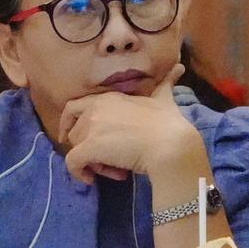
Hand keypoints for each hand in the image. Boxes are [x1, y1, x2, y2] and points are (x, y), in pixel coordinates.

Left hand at [55, 63, 200, 184]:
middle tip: (108, 159)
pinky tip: (91, 180)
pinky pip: (72, 162)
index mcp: (108, 98)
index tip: (74, 135)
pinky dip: (78, 173)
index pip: (74, 106)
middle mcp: (95, 109)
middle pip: (75, 131)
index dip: (69, 122)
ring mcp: (91, 128)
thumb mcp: (164, 100)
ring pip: (76, 148)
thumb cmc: (170, 124)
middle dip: (88, 147)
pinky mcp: (89, 147)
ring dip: (91, 161)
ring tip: (115, 169)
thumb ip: (165, 85)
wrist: (171, 144)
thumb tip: (179, 67)